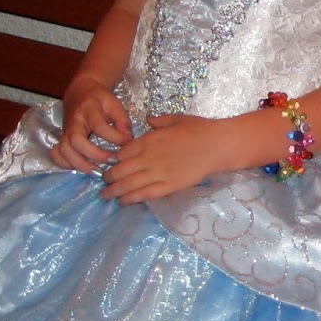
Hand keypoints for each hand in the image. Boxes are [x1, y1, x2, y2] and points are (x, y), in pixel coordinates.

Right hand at [51, 77, 132, 172]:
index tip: (128, 142)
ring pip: (64, 151)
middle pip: (76, 141)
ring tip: (98, 171)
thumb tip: (128, 138)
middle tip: (112, 161)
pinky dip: (66, 164)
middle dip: (94, 155)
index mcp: (88, 109)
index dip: (114, 137)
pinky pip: (57, 155)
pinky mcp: (61, 139)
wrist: (79, 93)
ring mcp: (65, 131)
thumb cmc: (99, 100)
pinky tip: (82, 168)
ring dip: (80, 164)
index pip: (99, 126)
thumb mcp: (113, 103)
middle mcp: (74, 121)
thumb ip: (122, 119)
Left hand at [99, 114, 221, 203]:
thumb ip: (158, 121)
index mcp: (149, 140)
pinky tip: (123, 201)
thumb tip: (147, 120)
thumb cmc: (199, 129)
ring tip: (106, 195)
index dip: (114, 159)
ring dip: (114, 191)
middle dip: (108, 177)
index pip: (122, 152)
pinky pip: (144, 194)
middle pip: (120, 170)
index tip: (111, 163)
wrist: (217, 145)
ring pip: (128, 184)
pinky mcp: (168, 186)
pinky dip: (130, 198)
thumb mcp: (176, 118)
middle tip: (103, 181)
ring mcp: (158, 173)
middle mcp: (149, 158)